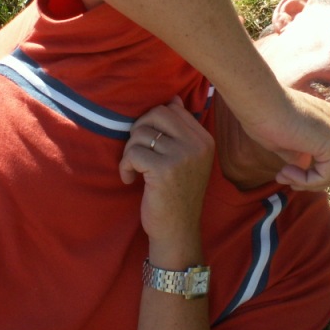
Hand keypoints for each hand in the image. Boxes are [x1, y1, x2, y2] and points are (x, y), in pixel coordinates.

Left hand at [119, 97, 215, 254]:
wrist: (178, 230)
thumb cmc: (178, 193)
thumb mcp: (187, 159)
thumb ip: (181, 129)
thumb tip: (172, 99)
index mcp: (204, 139)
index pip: (172, 109)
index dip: (152, 123)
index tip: (149, 144)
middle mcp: (197, 145)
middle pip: (156, 114)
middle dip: (138, 131)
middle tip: (137, 153)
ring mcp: (182, 156)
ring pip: (140, 134)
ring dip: (130, 152)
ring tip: (135, 170)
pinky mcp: (164, 170)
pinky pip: (133, 153)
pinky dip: (125, 166)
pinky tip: (129, 179)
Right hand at [239, 86, 329, 191]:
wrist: (257, 100)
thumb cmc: (263, 114)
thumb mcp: (283, 139)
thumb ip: (298, 153)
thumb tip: (304, 166)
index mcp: (327, 119)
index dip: (309, 172)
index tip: (283, 173)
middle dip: (312, 180)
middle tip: (285, 178)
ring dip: (308, 183)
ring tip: (283, 176)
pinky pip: (327, 175)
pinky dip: (307, 181)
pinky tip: (287, 172)